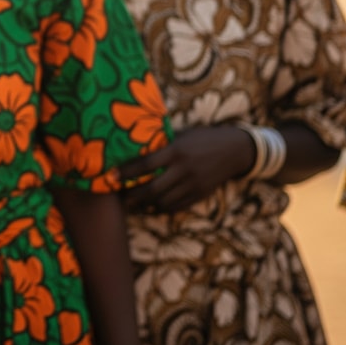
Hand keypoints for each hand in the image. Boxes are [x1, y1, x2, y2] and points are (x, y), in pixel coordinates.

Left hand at [118, 125, 254, 213]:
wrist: (234, 150)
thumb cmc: (201, 138)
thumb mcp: (181, 136)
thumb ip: (161, 144)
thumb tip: (134, 147)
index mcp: (176, 151)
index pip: (145, 164)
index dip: (126, 172)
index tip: (111, 176)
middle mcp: (184, 169)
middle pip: (153, 188)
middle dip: (133, 195)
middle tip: (120, 197)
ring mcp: (193, 184)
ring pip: (164, 201)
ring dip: (146, 205)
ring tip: (132, 204)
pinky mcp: (200, 194)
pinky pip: (177, 206)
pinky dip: (162, 209)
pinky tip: (151, 207)